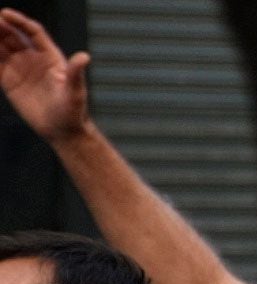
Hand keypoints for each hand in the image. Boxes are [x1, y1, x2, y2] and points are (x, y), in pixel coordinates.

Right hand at [0, 8, 91, 140]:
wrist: (63, 131)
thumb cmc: (73, 112)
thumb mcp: (75, 92)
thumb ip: (75, 74)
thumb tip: (84, 57)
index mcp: (50, 57)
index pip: (33, 32)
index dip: (19, 21)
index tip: (4, 14)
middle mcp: (33, 59)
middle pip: (13, 37)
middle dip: (0, 27)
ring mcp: (20, 69)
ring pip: (1, 48)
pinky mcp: (9, 82)